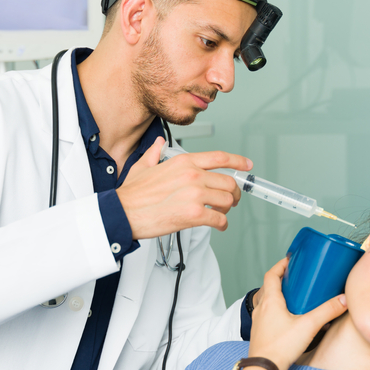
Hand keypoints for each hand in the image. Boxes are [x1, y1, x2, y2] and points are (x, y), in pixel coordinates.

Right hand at [117, 137, 252, 238]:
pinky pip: (220, 219)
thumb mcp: (143, 166)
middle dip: (234, 193)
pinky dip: (222, 224)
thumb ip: (154, 152)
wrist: (123, 213)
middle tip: (231, 200)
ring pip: (227, 200)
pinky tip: (218, 225)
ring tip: (220, 213)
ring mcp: (195, 195)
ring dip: (227, 209)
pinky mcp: (194, 215)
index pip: (219, 157)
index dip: (238, 161)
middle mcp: (193, 175)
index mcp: (183, 162)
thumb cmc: (132, 194)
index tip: (246, 165)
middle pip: (229, 182)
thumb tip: (158, 143)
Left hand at [247, 257, 347, 369]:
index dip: (280, 265)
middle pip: (269, 287)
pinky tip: (290, 318)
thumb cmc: (280, 348)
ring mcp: (259, 321)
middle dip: (282, 280)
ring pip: (268, 301)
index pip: (271, 275)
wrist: (263, 369)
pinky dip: (277, 310)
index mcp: (270, 301)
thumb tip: (343, 300)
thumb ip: (327, 312)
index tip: (291, 260)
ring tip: (295, 297)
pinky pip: (268, 314)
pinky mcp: (261, 332)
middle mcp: (262, 308)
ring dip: (279, 295)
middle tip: (297, 278)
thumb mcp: (308, 326)